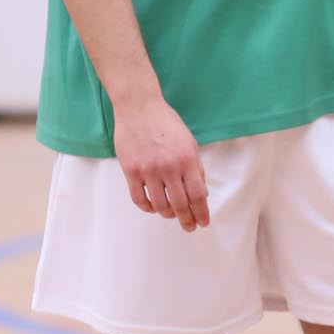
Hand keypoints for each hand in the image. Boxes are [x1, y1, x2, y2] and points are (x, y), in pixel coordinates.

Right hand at [114, 97, 209, 231]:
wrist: (139, 107)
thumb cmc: (166, 123)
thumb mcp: (189, 142)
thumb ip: (195, 168)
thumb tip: (199, 193)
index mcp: (187, 159)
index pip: (197, 195)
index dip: (201, 213)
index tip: (203, 222)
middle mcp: (169, 167)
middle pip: (180, 205)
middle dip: (187, 220)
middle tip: (189, 226)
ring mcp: (148, 170)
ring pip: (160, 206)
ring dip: (168, 214)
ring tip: (171, 214)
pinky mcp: (131, 171)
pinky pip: (140, 199)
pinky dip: (148, 208)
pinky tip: (153, 206)